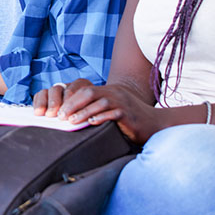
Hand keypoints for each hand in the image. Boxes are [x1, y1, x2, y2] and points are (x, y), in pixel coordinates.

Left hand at [35, 79, 163, 143]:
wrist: (155, 124)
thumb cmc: (131, 120)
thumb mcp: (113, 110)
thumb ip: (97, 109)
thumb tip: (72, 117)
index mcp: (110, 91)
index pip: (85, 90)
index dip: (70, 99)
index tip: (58, 110)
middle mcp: (115, 93)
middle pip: (89, 93)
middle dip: (72, 104)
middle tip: (60, 116)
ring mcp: (123, 103)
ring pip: (99, 102)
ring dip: (82, 112)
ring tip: (71, 121)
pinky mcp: (129, 115)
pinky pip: (113, 114)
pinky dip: (100, 118)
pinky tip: (90, 124)